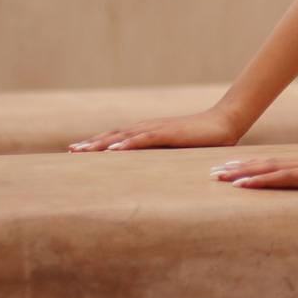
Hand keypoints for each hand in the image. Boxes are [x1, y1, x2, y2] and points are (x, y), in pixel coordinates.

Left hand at [68, 105, 244, 152]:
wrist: (226, 122)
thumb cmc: (205, 139)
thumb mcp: (178, 151)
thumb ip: (164, 158)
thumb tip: (152, 174)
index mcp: (149, 133)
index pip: (117, 138)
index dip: (97, 144)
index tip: (77, 151)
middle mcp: (149, 128)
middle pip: (114, 135)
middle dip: (91, 144)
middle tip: (70, 151)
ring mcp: (158, 129)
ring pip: (123, 136)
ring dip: (101, 143)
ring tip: (81, 151)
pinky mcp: (169, 133)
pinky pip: (143, 139)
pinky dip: (126, 144)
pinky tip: (113, 150)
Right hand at [210, 146, 297, 216]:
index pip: (285, 177)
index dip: (262, 181)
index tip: (238, 184)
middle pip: (271, 167)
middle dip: (243, 170)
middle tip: (216, 174)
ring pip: (272, 162)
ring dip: (247, 164)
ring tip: (223, 167)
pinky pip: (280, 161)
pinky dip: (261, 162)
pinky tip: (249, 163)